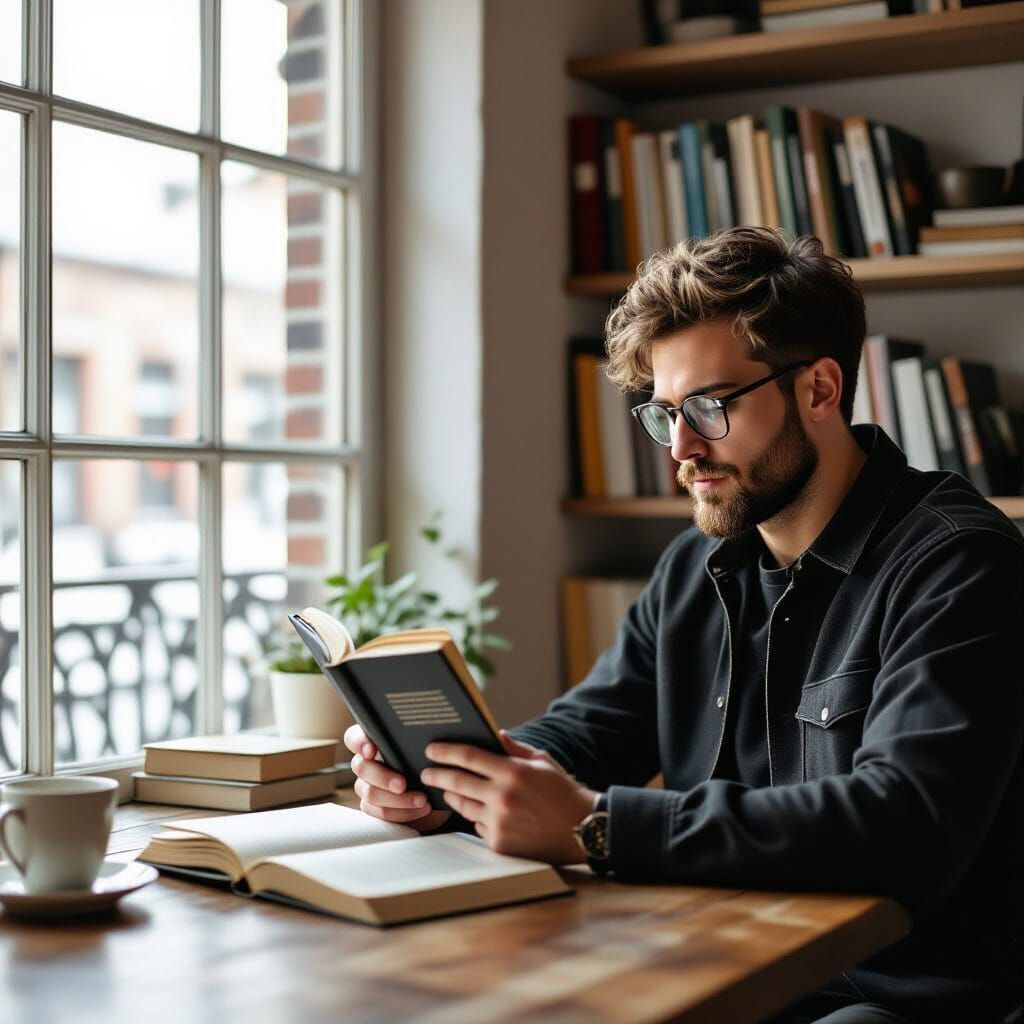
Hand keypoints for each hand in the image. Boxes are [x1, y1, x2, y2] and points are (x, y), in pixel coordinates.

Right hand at [343, 723, 450, 831]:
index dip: (359, 743)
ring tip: (422, 799)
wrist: (441, 789)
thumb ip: (415, 741)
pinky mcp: (374, 807)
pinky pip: (381, 812)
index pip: (354, 737)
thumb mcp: (426, 749)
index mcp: (374, 742)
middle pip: (361, 768)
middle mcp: (366, 762)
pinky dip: (403, 812)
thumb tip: (419, 736)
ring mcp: (367, 785)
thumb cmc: (432, 762)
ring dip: (398, 799)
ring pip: (370, 793)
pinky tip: (421, 808)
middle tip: (403, 784)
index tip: (372, 750)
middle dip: (383, 777)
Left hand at [420, 731, 597, 863]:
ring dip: (452, 796)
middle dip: (437, 775)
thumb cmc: (562, 791)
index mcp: (513, 772)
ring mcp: (499, 822)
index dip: (446, 752)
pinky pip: (478, 826)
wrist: (582, 829)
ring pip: (463, 806)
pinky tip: (480, 811)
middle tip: (426, 772)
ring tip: (447, 789)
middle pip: (457, 782)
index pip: (469, 757)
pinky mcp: (499, 843)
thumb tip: (494, 734)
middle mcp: (502, 797)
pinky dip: (477, 817)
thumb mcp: (542, 761)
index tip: (432, 749)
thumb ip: (515, 748)